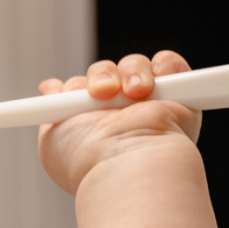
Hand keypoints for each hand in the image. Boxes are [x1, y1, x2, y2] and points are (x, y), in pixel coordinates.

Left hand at [37, 51, 202, 195]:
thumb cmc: (88, 159)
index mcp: (92, 127)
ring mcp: (149, 106)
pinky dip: (163, 65)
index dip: (74, 87)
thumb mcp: (53, 138)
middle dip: (99, 76)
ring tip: (133, 94)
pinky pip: (169, 64)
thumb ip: (51, 113)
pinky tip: (152, 83)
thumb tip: (49, 88)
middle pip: (104, 74)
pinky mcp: (179, 97)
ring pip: (132, 65)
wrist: (128, 163)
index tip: (59, 88)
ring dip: (128, 72)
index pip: (81, 94)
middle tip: (100, 93)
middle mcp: (120, 117)